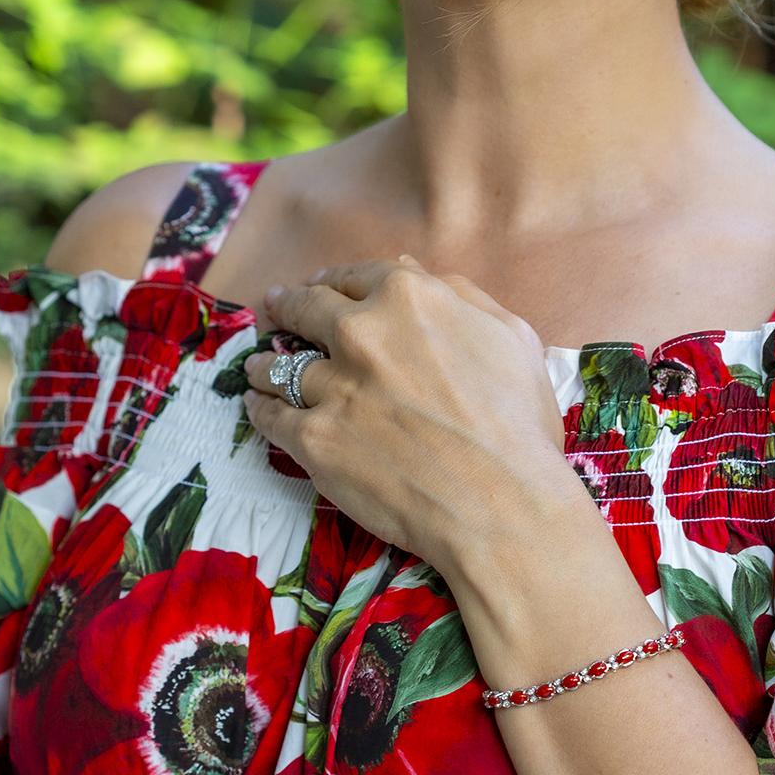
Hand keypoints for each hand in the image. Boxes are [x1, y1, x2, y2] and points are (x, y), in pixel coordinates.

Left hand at [240, 253, 575, 575]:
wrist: (501, 504)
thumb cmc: (519, 426)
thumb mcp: (511, 338)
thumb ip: (460, 296)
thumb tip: (413, 271)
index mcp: (411, 298)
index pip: (355, 277)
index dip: (333, 281)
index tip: (320, 286)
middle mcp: (363, 333)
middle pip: (307, 309)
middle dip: (287, 306)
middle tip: (274, 307)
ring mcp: (334, 386)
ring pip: (279, 364)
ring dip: (265, 363)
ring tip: (256, 367)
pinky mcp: (314, 438)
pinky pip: (271, 416)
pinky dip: (260, 407)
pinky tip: (256, 406)